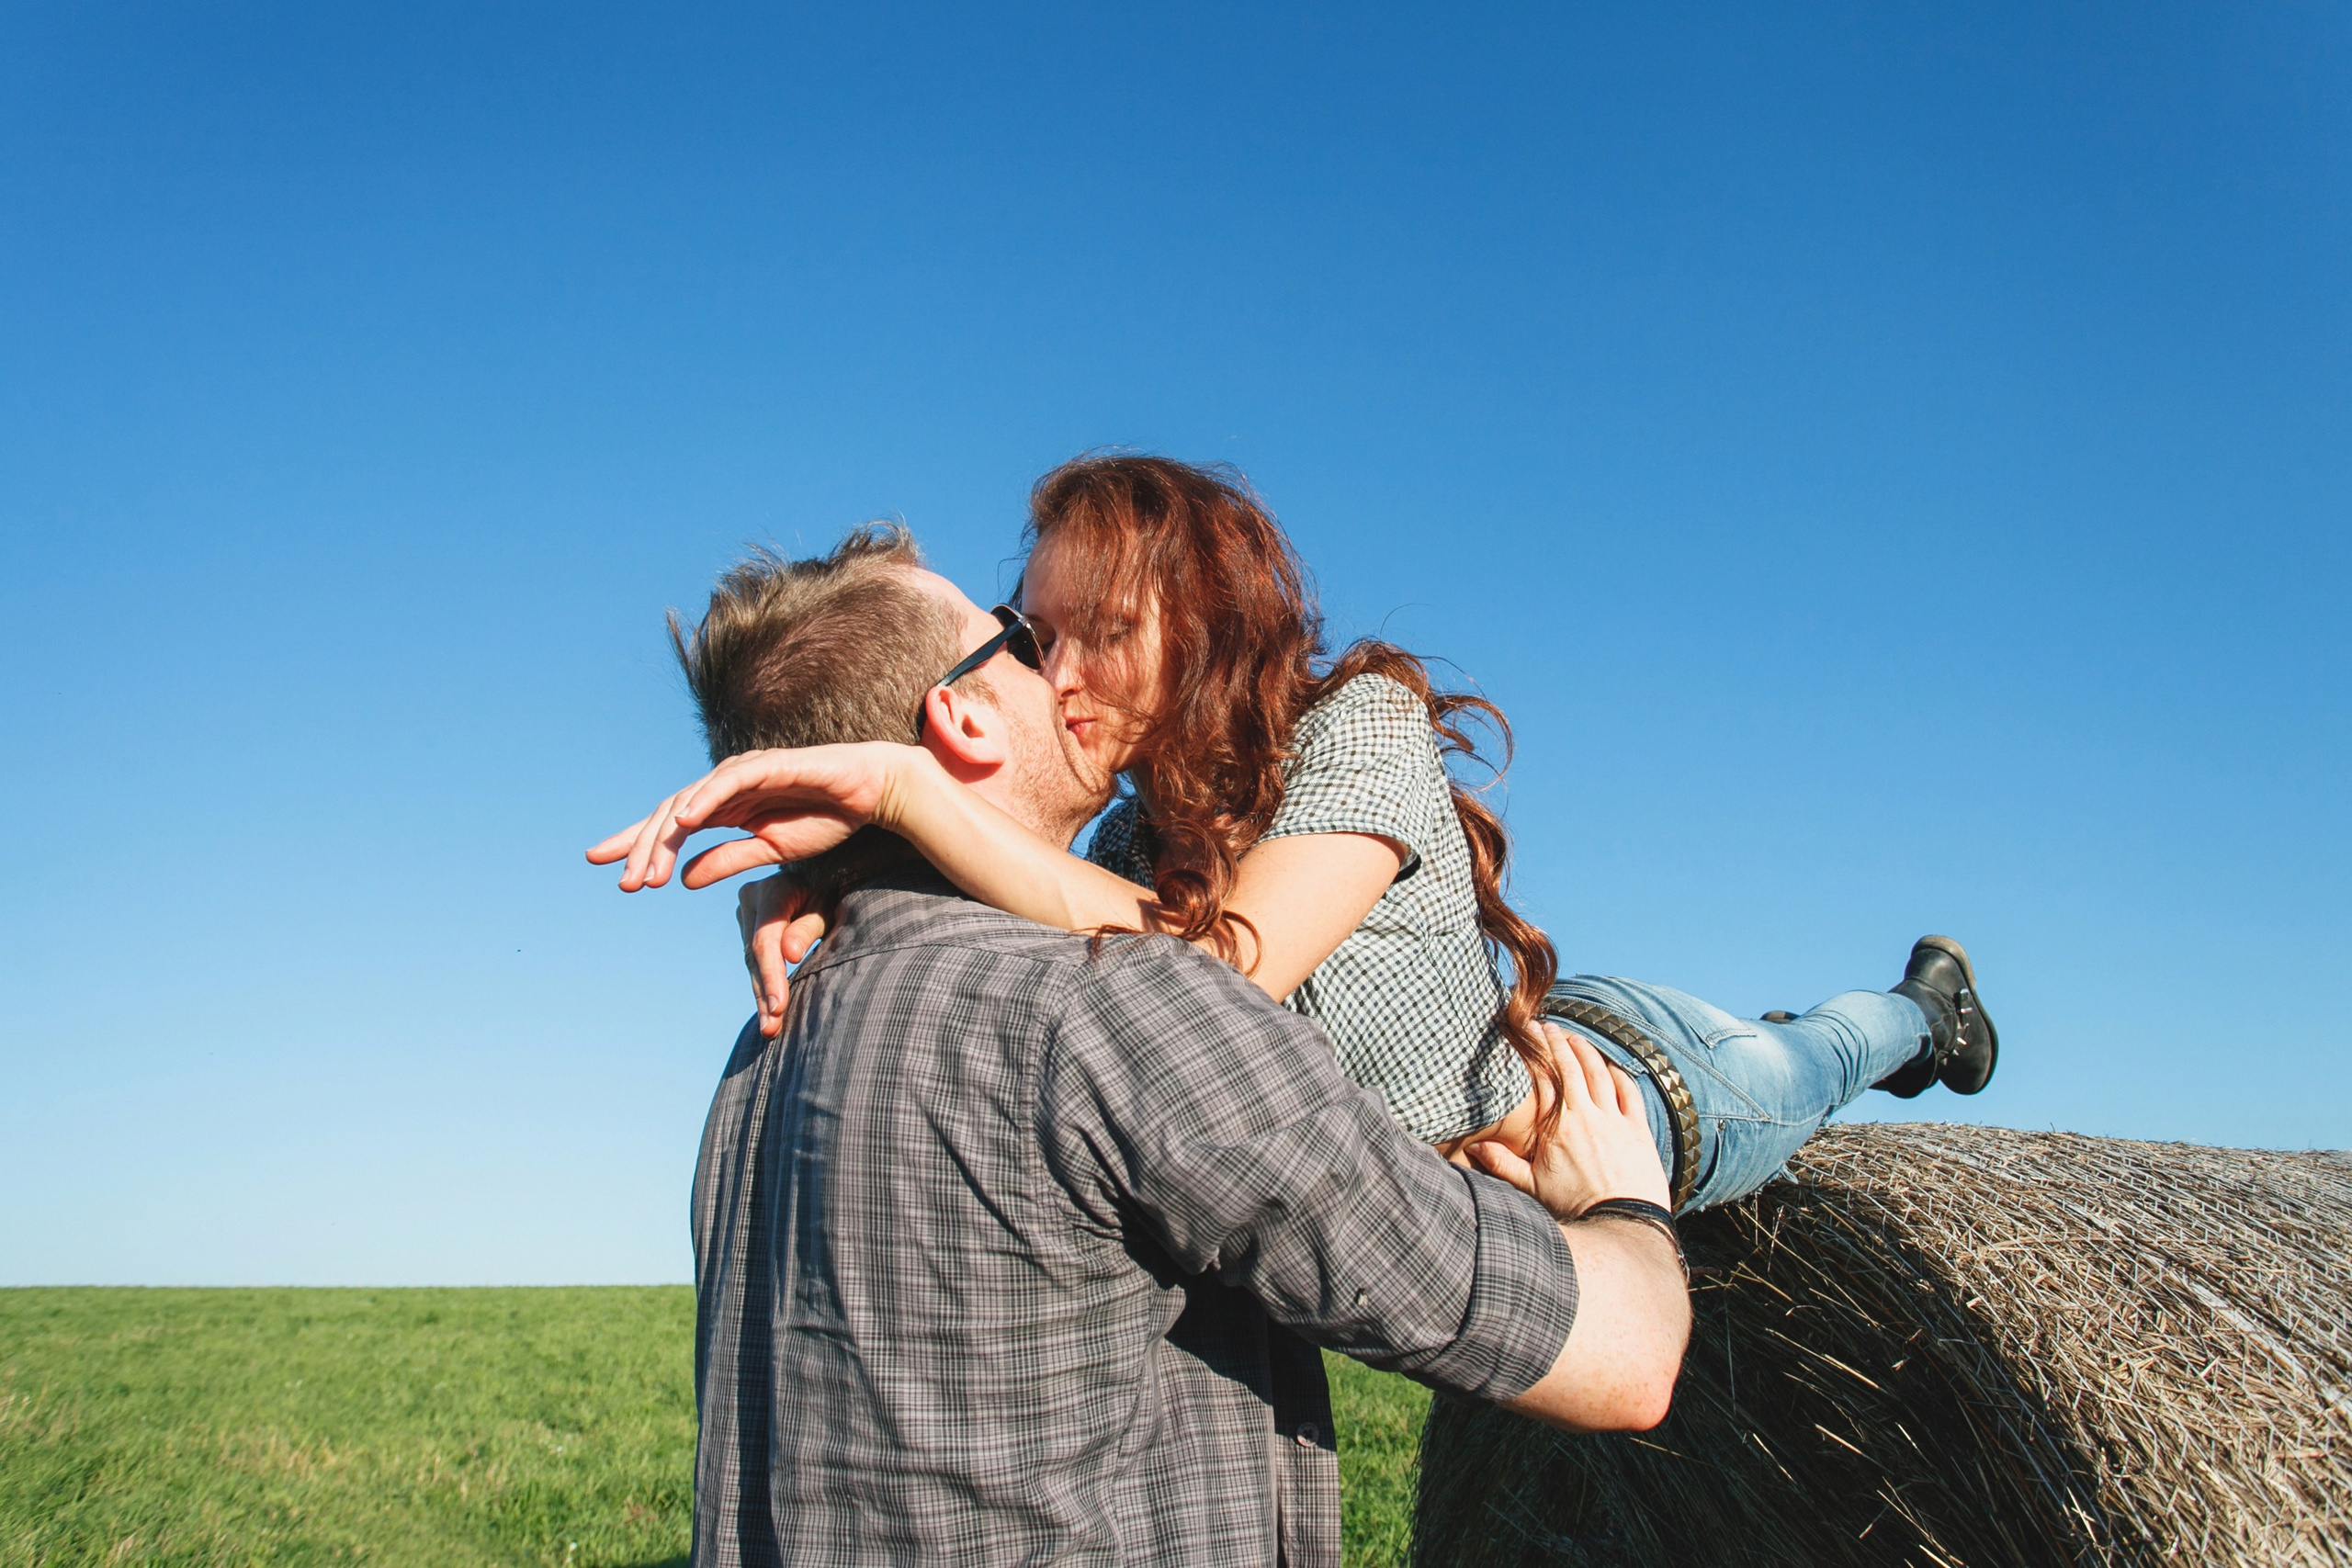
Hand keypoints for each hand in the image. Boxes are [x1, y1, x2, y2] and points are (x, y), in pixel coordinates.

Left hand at [585, 742, 923, 891]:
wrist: (870, 793)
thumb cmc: (825, 817)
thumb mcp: (771, 852)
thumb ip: (728, 861)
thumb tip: (683, 880)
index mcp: (724, 808)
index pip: (669, 826)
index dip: (634, 843)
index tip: (598, 862)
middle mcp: (724, 788)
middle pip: (669, 815)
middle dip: (642, 849)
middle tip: (625, 884)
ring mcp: (741, 773)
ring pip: (690, 802)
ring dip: (666, 837)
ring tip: (648, 872)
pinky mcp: (764, 765)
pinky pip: (726, 783)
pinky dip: (703, 800)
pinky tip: (684, 823)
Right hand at [738, 873, 830, 1036]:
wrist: (816, 872)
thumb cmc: (829, 889)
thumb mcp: (826, 906)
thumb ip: (807, 928)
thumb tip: (789, 956)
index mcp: (770, 891)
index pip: (765, 941)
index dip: (771, 976)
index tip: (778, 1007)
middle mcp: (749, 900)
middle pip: (754, 955)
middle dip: (764, 993)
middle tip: (772, 1027)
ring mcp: (744, 914)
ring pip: (751, 962)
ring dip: (761, 996)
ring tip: (770, 1029)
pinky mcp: (747, 928)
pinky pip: (753, 962)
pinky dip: (762, 986)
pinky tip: (769, 1014)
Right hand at [1465, 1023, 1670, 1221]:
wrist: (1621, 1220)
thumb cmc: (1575, 1206)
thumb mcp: (1533, 1187)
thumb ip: (1503, 1163)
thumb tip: (1473, 1147)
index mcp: (1560, 1126)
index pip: (1548, 1077)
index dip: (1539, 1051)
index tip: (1531, 1032)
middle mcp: (1588, 1115)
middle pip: (1574, 1067)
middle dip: (1561, 1043)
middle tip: (1551, 1027)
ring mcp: (1615, 1119)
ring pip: (1601, 1074)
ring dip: (1588, 1052)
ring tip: (1577, 1039)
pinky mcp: (1637, 1129)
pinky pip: (1629, 1092)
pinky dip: (1619, 1075)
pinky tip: (1611, 1067)